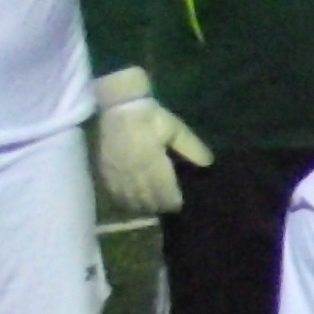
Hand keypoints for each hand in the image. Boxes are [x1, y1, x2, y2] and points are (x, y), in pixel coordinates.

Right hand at [91, 68, 213, 214]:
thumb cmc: (151, 117)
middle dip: (159, 206)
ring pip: (130, 201)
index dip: (173, 202)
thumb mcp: (176, 129)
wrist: (120, 107)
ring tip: (151, 206)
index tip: (179, 204)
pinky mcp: (105, 171)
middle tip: (167, 206)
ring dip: (142, 206)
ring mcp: (117, 174)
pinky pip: (114, 194)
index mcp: (153, 164)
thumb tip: (208, 164)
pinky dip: (124, 201)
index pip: (165, 193)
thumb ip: (192, 147)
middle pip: (147, 201)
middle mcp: (134, 173)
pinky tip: (131, 201)